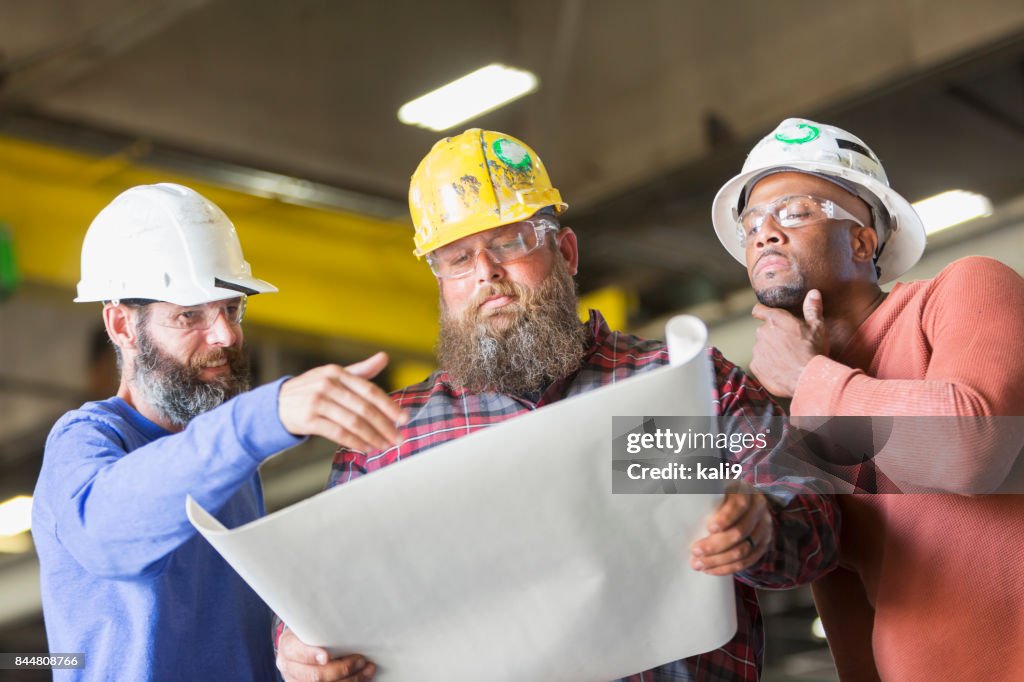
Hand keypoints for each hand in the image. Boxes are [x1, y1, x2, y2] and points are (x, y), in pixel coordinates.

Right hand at [277, 627, 375, 681]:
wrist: (295, 649)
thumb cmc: (307, 633)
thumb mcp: (306, 625)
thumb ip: (318, 625)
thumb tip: (345, 616)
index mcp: (288, 647)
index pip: (297, 652)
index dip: (311, 656)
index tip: (327, 656)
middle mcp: (289, 668)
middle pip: (315, 675)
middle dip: (341, 669)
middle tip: (360, 660)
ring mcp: (297, 681)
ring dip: (351, 680)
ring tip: (367, 669)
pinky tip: (362, 677)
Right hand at [278, 351, 408, 450]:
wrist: (276, 404)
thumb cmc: (311, 390)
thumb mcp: (334, 376)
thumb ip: (361, 370)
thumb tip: (384, 357)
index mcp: (337, 372)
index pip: (369, 390)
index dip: (389, 406)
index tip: (404, 418)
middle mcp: (327, 384)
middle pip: (364, 408)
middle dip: (385, 426)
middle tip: (398, 438)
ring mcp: (317, 401)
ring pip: (353, 422)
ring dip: (372, 437)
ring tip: (384, 446)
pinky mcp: (308, 419)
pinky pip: (338, 433)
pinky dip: (355, 442)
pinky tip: (365, 448)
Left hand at [690, 485, 773, 574]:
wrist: (745, 503)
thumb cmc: (720, 494)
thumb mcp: (714, 486)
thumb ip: (700, 490)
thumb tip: (670, 489)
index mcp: (745, 492)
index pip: (739, 505)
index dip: (725, 518)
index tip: (709, 528)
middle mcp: (759, 509)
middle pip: (740, 532)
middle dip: (716, 545)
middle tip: (694, 551)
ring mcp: (764, 528)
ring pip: (744, 550)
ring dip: (719, 560)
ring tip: (699, 564)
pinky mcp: (763, 544)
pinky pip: (748, 561)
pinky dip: (728, 568)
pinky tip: (711, 570)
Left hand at [749, 289, 827, 396]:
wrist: (808, 379)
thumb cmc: (813, 351)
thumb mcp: (817, 327)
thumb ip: (812, 309)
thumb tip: (813, 293)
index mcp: (775, 319)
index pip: (759, 310)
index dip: (762, 312)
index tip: (766, 316)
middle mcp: (762, 332)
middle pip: (764, 331)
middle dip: (773, 335)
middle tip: (789, 344)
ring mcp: (757, 350)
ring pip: (761, 347)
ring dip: (770, 350)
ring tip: (787, 359)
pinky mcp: (755, 366)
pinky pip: (760, 362)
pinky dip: (767, 365)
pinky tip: (781, 369)